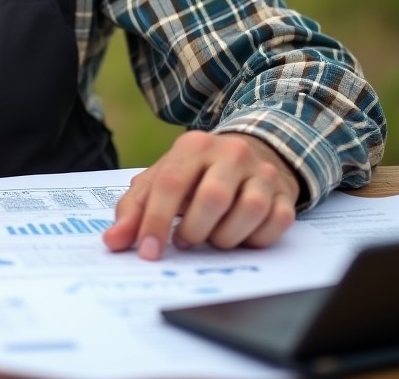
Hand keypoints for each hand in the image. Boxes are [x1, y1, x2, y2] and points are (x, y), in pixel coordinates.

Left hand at [102, 131, 299, 259]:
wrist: (248, 155)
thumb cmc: (195, 175)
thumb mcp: (161, 181)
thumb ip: (134, 210)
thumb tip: (113, 242)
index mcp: (193, 146)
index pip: (171, 183)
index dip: (156, 221)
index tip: (148, 252)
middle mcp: (230, 152)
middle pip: (212, 198)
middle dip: (194, 230)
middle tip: (185, 240)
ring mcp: (261, 172)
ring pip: (248, 210)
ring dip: (225, 237)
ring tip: (211, 237)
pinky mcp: (284, 194)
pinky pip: (275, 223)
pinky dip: (254, 239)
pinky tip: (240, 236)